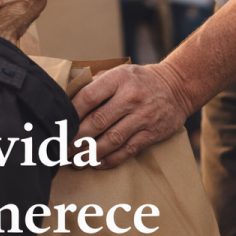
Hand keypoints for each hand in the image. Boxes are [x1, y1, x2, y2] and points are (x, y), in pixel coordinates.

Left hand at [72, 61, 192, 167]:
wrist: (176, 87)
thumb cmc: (138, 80)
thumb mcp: (118, 72)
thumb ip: (95, 83)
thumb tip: (66, 98)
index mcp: (118, 78)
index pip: (89, 97)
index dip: (71, 113)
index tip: (59, 125)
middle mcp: (131, 97)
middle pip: (98, 121)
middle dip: (77, 138)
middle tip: (63, 148)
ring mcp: (143, 116)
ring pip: (112, 139)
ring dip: (91, 153)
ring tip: (76, 161)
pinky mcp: (152, 133)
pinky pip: (128, 150)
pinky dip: (111, 159)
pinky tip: (97, 163)